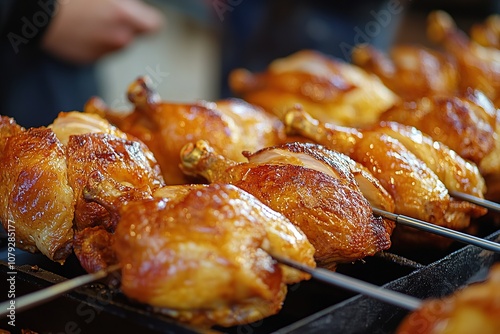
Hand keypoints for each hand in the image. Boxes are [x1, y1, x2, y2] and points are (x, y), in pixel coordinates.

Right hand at [42, 0, 163, 63]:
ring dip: (108, 34)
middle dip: (124, 25)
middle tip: (106, 11)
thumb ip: (127, 4)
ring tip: (88, 18)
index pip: (154, 26)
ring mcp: (103, 51)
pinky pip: (98, 51)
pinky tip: (79, 29)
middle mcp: (119, 38)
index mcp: (125, 17)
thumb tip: (134, 8)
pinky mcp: (88, 59)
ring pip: (115, 44)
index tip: (140, 15)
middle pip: (133, 35)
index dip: (146, 19)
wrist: (38, 10)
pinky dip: (92, 42)